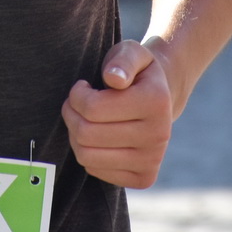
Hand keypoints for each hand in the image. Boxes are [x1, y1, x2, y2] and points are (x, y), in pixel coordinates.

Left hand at [62, 40, 173, 188]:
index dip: (76, 95)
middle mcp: (159, 134)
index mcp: (156, 101)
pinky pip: (95, 170)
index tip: (83, 86)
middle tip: (76, 102)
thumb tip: (114, 79)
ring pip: (87, 155)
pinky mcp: (144, 178)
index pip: (93, 108)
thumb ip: (122, 60)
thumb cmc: (135, 73)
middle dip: (72, 114)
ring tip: (83, 118)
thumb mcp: (130, 53)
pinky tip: (96, 136)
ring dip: (75, 134)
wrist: (158, 100)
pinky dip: (87, 152)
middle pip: (87, 134)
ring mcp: (153, 160)